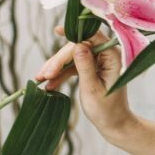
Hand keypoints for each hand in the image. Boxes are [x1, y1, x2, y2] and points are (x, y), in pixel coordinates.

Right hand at [34, 26, 136, 141]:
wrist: (113, 124)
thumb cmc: (106, 109)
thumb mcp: (92, 88)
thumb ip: (85, 66)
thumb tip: (78, 45)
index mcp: (114, 57)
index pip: (93, 38)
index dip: (75, 33)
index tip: (57, 31)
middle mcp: (107, 56)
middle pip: (78, 48)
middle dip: (59, 61)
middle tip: (43, 75)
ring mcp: (99, 62)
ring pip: (72, 57)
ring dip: (56, 68)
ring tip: (39, 80)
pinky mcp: (91, 68)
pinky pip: (72, 67)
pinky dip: (60, 74)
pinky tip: (48, 85)